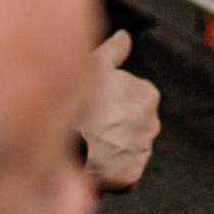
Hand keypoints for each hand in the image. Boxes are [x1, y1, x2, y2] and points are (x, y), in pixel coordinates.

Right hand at [79, 31, 159, 193]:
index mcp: (146, 95)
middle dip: (116, 127)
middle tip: (89, 126)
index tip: (96, 106)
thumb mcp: (93, 64)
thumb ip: (114, 50)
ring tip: (88, 145)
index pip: (135, 99)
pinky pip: (124, 175)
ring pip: (129, 150)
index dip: (113, 103)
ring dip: (114, 149)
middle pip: (134, 126)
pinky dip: (111, 171)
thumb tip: (125, 37)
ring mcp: (142, 151)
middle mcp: (152, 123)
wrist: (62, 141)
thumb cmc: (76, 100)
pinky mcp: (131, 176)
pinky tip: (93, 162)